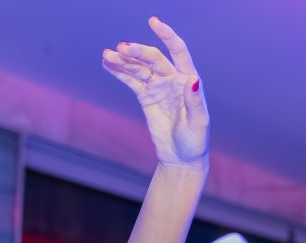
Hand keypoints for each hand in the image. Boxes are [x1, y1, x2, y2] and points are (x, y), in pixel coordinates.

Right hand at [102, 17, 208, 166]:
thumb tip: (193, 80)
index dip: (167, 36)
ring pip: (139, 67)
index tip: (153, 22)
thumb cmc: (195, 141)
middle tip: (120, 49)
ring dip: (123, 60)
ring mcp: (158, 86)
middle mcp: (173, 79)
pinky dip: (119, 71)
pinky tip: (107, 63)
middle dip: (137, 51)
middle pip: (153, 58)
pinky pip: (131, 80)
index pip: (178, 52)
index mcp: (188, 80)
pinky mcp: (146, 97)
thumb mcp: (198, 122)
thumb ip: (195, 101)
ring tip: (107, 55)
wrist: (181, 157)